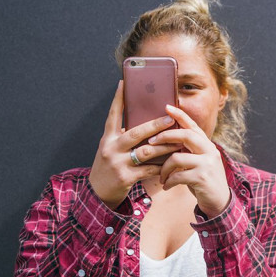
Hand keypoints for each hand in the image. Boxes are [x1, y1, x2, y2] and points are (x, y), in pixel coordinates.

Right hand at [89, 81, 182, 208]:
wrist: (96, 194)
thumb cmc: (109, 167)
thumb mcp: (112, 150)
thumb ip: (125, 138)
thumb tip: (148, 125)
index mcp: (108, 138)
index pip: (113, 115)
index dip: (118, 99)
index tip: (123, 82)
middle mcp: (111, 148)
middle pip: (136, 132)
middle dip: (154, 125)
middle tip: (170, 118)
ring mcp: (118, 163)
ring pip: (146, 151)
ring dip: (165, 147)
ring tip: (179, 142)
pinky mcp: (125, 178)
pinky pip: (149, 170)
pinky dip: (162, 167)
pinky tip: (172, 163)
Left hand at [152, 105, 230, 217]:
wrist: (219, 202)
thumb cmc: (203, 181)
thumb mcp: (198, 163)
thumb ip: (188, 151)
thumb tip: (166, 141)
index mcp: (208, 146)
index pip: (193, 126)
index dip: (180, 115)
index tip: (167, 106)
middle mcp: (210, 151)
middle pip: (186, 135)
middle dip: (166, 136)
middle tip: (151, 141)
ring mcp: (207, 164)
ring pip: (177, 157)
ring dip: (164, 168)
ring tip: (161, 176)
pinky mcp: (202, 178)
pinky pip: (178, 175)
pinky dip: (169, 181)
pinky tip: (166, 186)